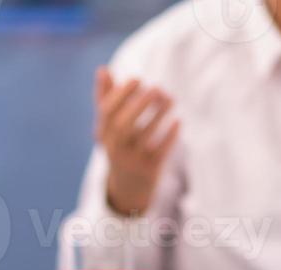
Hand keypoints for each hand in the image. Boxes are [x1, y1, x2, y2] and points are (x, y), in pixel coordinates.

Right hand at [95, 67, 179, 216]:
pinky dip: (169, 136)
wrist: (128, 188)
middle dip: (140, 104)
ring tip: (170, 98)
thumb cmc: (120, 146)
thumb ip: (105, 98)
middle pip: (123, 125)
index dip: (121, 94)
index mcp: (104, 135)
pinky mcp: (150, 170)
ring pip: (144, 137)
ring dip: (158, 116)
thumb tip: (102, 69)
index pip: (107, 112)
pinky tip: (178, 121)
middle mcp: (115, 148)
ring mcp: (132, 161)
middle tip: (156, 88)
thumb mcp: (109, 127)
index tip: (137, 79)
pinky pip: (160, 152)